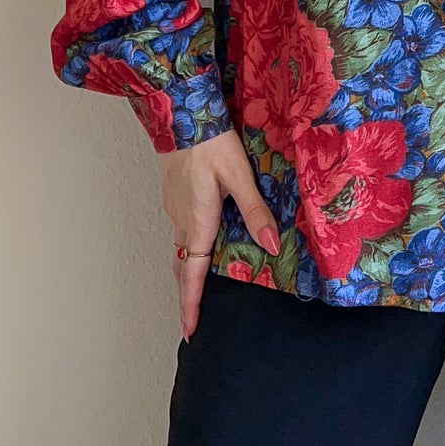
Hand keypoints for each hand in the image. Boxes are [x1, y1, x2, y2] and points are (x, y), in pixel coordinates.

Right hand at [159, 129, 279, 340]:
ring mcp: (173, 208)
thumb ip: (255, 212)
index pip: (191, 275)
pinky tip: (200, 240)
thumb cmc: (212, 145)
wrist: (181, 114)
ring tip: (199, 285)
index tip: (189, 331)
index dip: (191, 305)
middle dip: (187, 293)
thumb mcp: (239, 178)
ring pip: (179, 247)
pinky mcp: (172, 196)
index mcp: (198, 223)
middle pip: (182, 267)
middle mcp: (181, 221)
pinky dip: (187, 245)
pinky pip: (179, 229)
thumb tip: (271, 246)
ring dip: (187, 269)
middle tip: (194, 316)